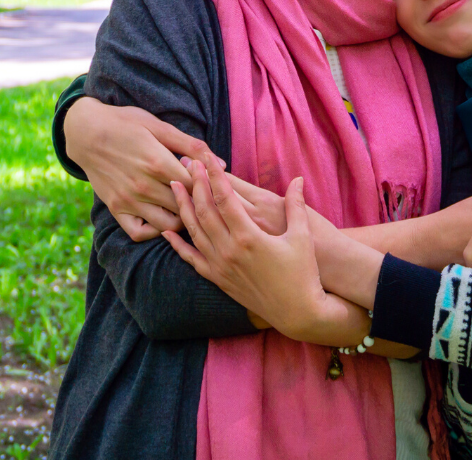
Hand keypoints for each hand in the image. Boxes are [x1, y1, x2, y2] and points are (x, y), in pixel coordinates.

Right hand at [64, 97, 214, 240]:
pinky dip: (154, 230)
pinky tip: (162, 216)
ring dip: (181, 218)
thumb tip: (220, 164)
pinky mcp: (116, 208)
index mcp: (158, 162)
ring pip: (167, 224)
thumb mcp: (160, 127)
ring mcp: (128, 200)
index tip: (211, 180)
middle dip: (199, 202)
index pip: (196, 185)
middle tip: (204, 196)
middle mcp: (143, 186)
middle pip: (185, 206)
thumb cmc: (126, 124)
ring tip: (186, 206)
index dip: (208, 184)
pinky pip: (139, 232)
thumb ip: (191, 145)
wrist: (86, 132)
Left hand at [163, 155, 369, 346]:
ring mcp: (221, 266)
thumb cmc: (303, 272)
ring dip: (183, 207)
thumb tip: (298, 178)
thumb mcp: (302, 235)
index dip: (215, 176)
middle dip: (196, 185)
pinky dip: (178, 244)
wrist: (297, 311)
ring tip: (175, 187)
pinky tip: (168, 231)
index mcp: (250, 236)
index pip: (226, 198)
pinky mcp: (218, 279)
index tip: (207, 158)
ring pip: (194, 232)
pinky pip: (192, 259)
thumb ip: (296, 204)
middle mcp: (229, 251)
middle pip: (205, 211)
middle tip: (189, 165)